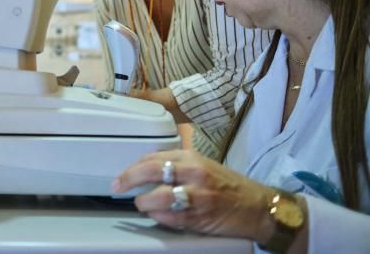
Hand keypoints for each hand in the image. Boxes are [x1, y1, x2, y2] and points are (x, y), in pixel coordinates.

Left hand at [111, 149, 274, 240]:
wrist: (258, 207)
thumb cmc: (228, 186)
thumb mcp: (203, 166)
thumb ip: (177, 165)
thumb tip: (145, 170)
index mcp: (192, 157)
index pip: (153, 157)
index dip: (132, 167)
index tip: (121, 176)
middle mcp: (194, 173)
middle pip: (151, 171)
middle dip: (129, 179)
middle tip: (117, 187)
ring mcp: (197, 195)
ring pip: (158, 197)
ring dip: (143, 202)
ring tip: (141, 204)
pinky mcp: (200, 216)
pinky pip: (170, 218)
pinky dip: (159, 217)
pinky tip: (158, 216)